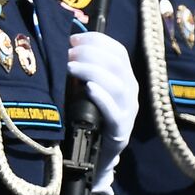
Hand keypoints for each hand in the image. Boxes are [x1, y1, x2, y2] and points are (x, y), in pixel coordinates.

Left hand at [67, 31, 138, 193]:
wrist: (98, 155)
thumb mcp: (87, 89)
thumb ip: (82, 70)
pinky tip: (88, 89)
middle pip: (117, 64)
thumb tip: (64, 47)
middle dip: (90, 54)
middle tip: (68, 55)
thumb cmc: (90, 116)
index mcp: (125, 77)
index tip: (73, 39)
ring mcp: (128, 111)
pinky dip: (101, 98)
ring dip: (92, 71)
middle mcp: (130, 90)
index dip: (97, 40)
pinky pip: (114, 112)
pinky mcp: (120, 130)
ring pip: (118, 85)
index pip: (118, 51)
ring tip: (71, 67)